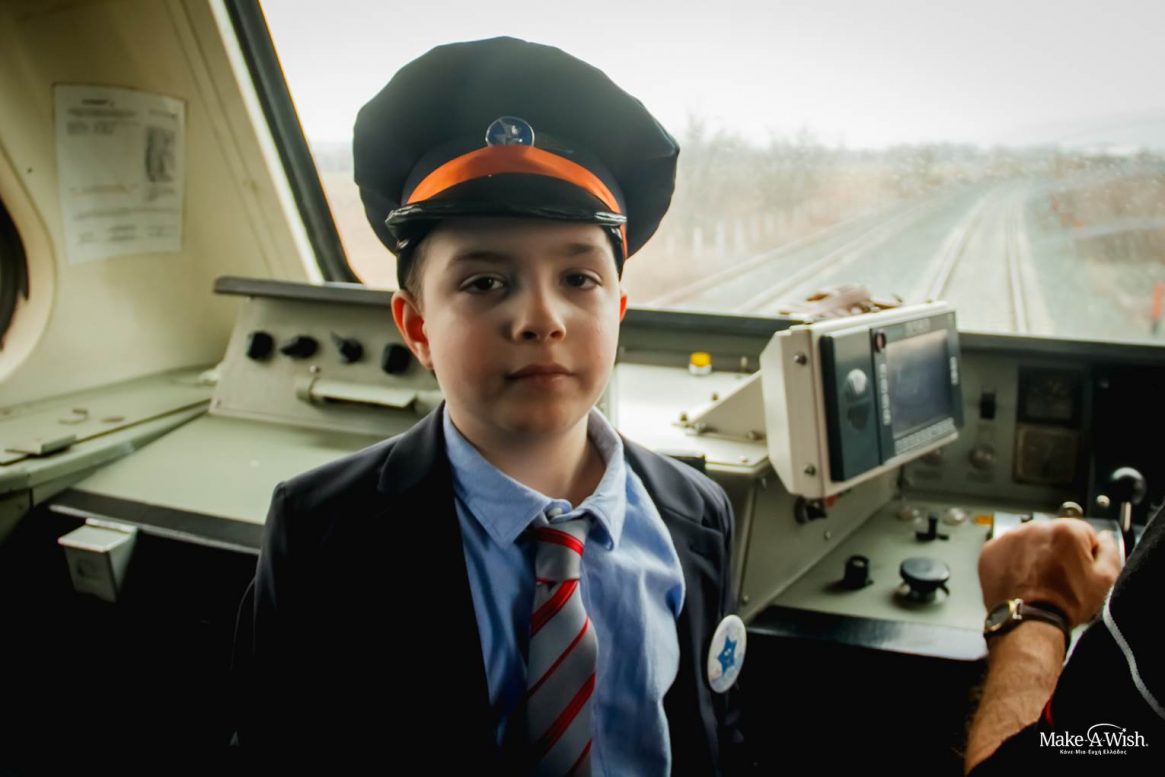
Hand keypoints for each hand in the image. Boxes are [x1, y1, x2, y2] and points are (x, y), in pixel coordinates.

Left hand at [978, 519, 1121, 627]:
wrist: (1029, 622)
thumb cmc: (1066, 604)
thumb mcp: (1104, 580)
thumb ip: (1110, 551)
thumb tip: (1105, 537)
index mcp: (1066, 530)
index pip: (1084, 533)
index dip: (1085, 554)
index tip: (1080, 570)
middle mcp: (1036, 527)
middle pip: (1054, 535)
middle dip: (1058, 552)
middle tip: (1059, 578)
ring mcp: (1010, 537)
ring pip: (1030, 541)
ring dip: (1035, 554)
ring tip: (1039, 580)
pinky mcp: (991, 550)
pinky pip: (1008, 549)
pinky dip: (1013, 560)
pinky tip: (1021, 579)